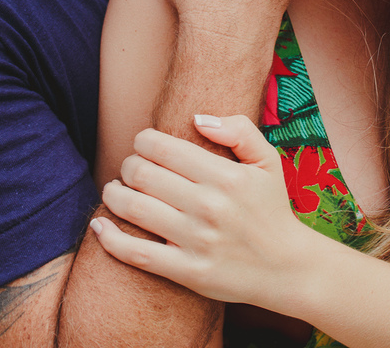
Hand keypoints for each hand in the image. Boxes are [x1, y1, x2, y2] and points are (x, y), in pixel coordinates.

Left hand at [92, 117, 308, 310]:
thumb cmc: (273, 210)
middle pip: (142, 174)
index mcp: (226, 176)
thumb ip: (240, 131)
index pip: (163, 147)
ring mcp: (196, 240)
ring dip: (113, 194)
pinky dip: (110, 238)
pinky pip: (136, 253)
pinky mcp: (188, 271)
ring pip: (133, 208)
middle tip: (131, 169)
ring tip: (114, 191)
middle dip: (128, 166)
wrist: (289, 268)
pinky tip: (99, 225)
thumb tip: (197, 118)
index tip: (144, 145)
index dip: (143, 141)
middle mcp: (209, 206)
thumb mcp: (269, 162)